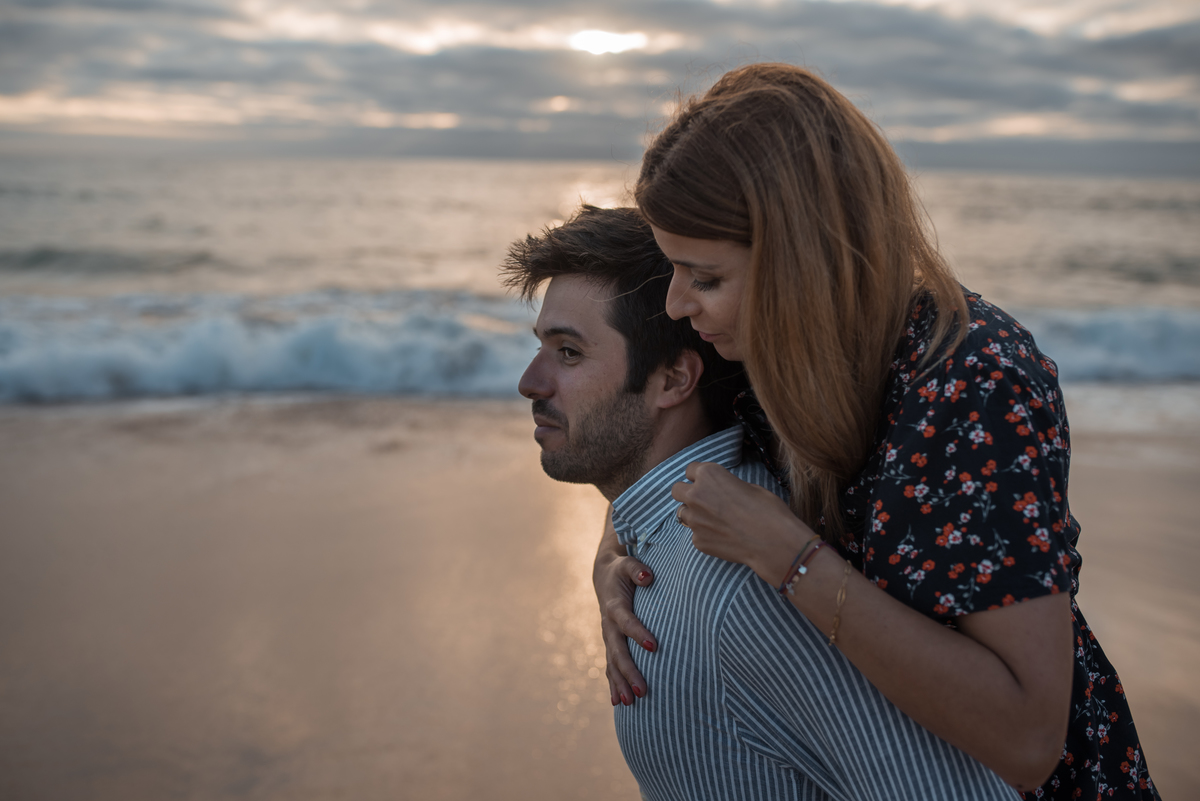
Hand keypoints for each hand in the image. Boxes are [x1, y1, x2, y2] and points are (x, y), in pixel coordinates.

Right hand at [593, 512, 656, 705]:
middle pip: (618, 651)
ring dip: (620, 684)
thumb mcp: (629, 564)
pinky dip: (613, 684)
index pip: (626, 621)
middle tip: (642, 691)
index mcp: (615, 606)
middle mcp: (608, 625)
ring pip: (612, 664)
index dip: (638, 632)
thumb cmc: (622, 571)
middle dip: (629, 671)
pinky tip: (618, 702)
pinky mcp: (610, 644)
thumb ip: (637, 570)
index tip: (653, 645)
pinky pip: (610, 667)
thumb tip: (648, 577)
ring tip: (629, 703)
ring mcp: (608, 637)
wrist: (604, 577)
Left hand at [672, 461, 811, 584]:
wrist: (773, 542)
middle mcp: (695, 494)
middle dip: (687, 493)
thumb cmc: (767, 510)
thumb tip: (721, 491)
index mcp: (708, 474)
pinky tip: (723, 537)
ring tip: (715, 520)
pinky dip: (705, 534)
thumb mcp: (749, 486)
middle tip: (703, 500)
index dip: (699, 476)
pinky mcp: (697, 541)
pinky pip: (695, 534)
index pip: (690, 469)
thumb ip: (726, 486)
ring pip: (682, 513)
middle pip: (677, 490)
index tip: (707, 482)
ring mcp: (694, 519)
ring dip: (694, 514)